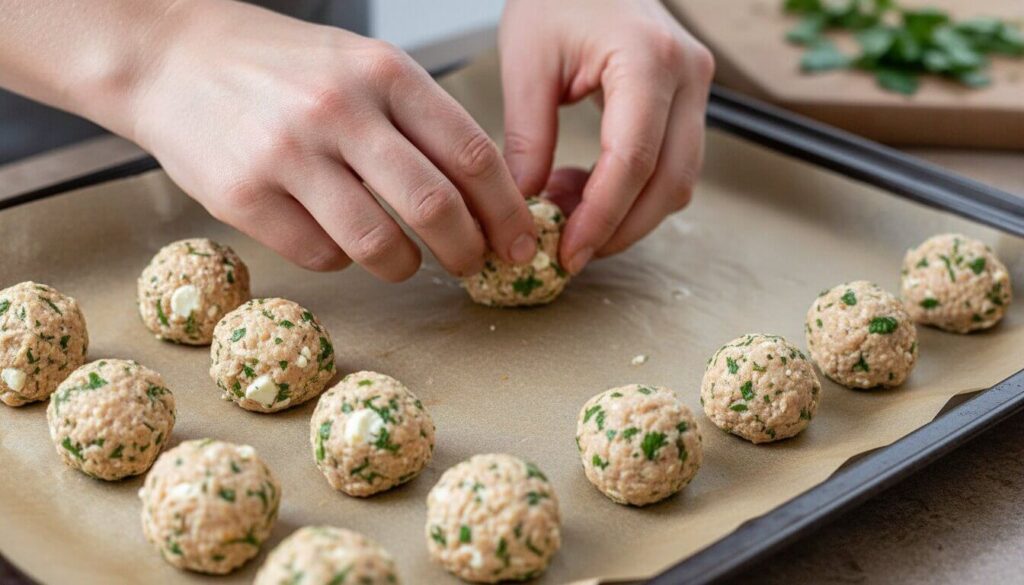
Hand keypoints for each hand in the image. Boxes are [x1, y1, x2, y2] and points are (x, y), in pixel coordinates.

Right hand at [128, 0, 536, 279]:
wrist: (172, 56)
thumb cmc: (283, 67)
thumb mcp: (362, 65)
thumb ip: (421, 121)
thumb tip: (485, 196)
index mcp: (384, 72)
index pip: (472, 154)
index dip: (506, 210)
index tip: (517, 240)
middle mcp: (339, 109)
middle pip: (435, 207)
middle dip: (468, 250)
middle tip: (473, 265)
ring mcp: (287, 154)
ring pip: (379, 245)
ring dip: (406, 266)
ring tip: (404, 261)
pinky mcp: (243, 196)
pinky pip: (321, 257)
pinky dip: (341, 260)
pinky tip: (334, 238)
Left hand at [499, 0, 714, 273]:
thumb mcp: (527, 61)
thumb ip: (527, 136)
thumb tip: (524, 206)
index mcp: (648, 59)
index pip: (633, 159)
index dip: (601, 216)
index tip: (567, 252)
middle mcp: (688, 76)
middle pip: (668, 182)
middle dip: (619, 230)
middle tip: (568, 252)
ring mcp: (696, 89)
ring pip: (677, 182)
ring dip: (626, 215)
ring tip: (565, 212)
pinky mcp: (688, 102)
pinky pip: (671, 166)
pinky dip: (631, 193)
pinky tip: (583, 189)